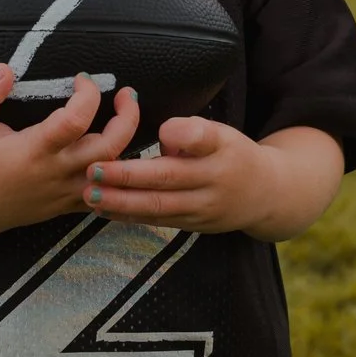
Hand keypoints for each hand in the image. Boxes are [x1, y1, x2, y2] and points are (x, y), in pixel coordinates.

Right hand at [0, 63, 139, 237]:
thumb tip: (5, 69)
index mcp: (34, 151)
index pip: (75, 120)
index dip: (88, 95)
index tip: (82, 79)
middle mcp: (56, 172)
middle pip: (109, 147)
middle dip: (128, 117)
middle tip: (126, 94)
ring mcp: (66, 192)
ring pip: (114, 172)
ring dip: (126, 143)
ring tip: (125, 117)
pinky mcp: (68, 204)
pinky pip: (105, 193)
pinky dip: (118, 173)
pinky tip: (118, 151)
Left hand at [80, 115, 278, 233]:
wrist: (264, 196)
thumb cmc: (233, 156)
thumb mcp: (223, 134)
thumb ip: (194, 132)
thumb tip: (164, 134)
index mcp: (219, 151)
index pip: (200, 139)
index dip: (179, 135)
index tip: (156, 130)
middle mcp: (211, 182)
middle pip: (167, 180)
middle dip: (127, 177)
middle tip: (94, 171)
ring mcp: (201, 209)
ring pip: (158, 207)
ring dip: (121, 203)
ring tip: (90, 195)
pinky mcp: (192, 226)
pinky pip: (157, 220)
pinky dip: (129, 216)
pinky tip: (104, 210)